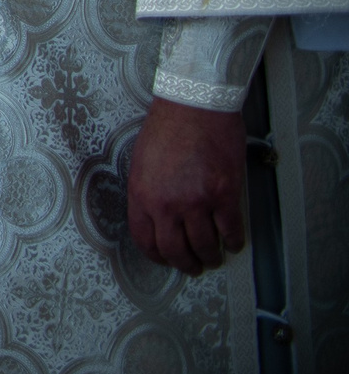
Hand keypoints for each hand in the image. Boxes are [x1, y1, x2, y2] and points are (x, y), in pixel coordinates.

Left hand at [127, 97, 246, 273]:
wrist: (194, 106)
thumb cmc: (168, 127)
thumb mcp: (142, 162)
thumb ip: (148, 191)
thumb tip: (156, 216)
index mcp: (142, 194)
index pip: (144, 239)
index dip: (156, 255)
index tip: (165, 258)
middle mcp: (167, 203)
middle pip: (175, 250)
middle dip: (184, 264)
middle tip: (192, 267)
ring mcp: (196, 202)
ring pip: (204, 246)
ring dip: (210, 257)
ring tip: (213, 258)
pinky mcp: (224, 196)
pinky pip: (230, 231)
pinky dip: (233, 242)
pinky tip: (232, 243)